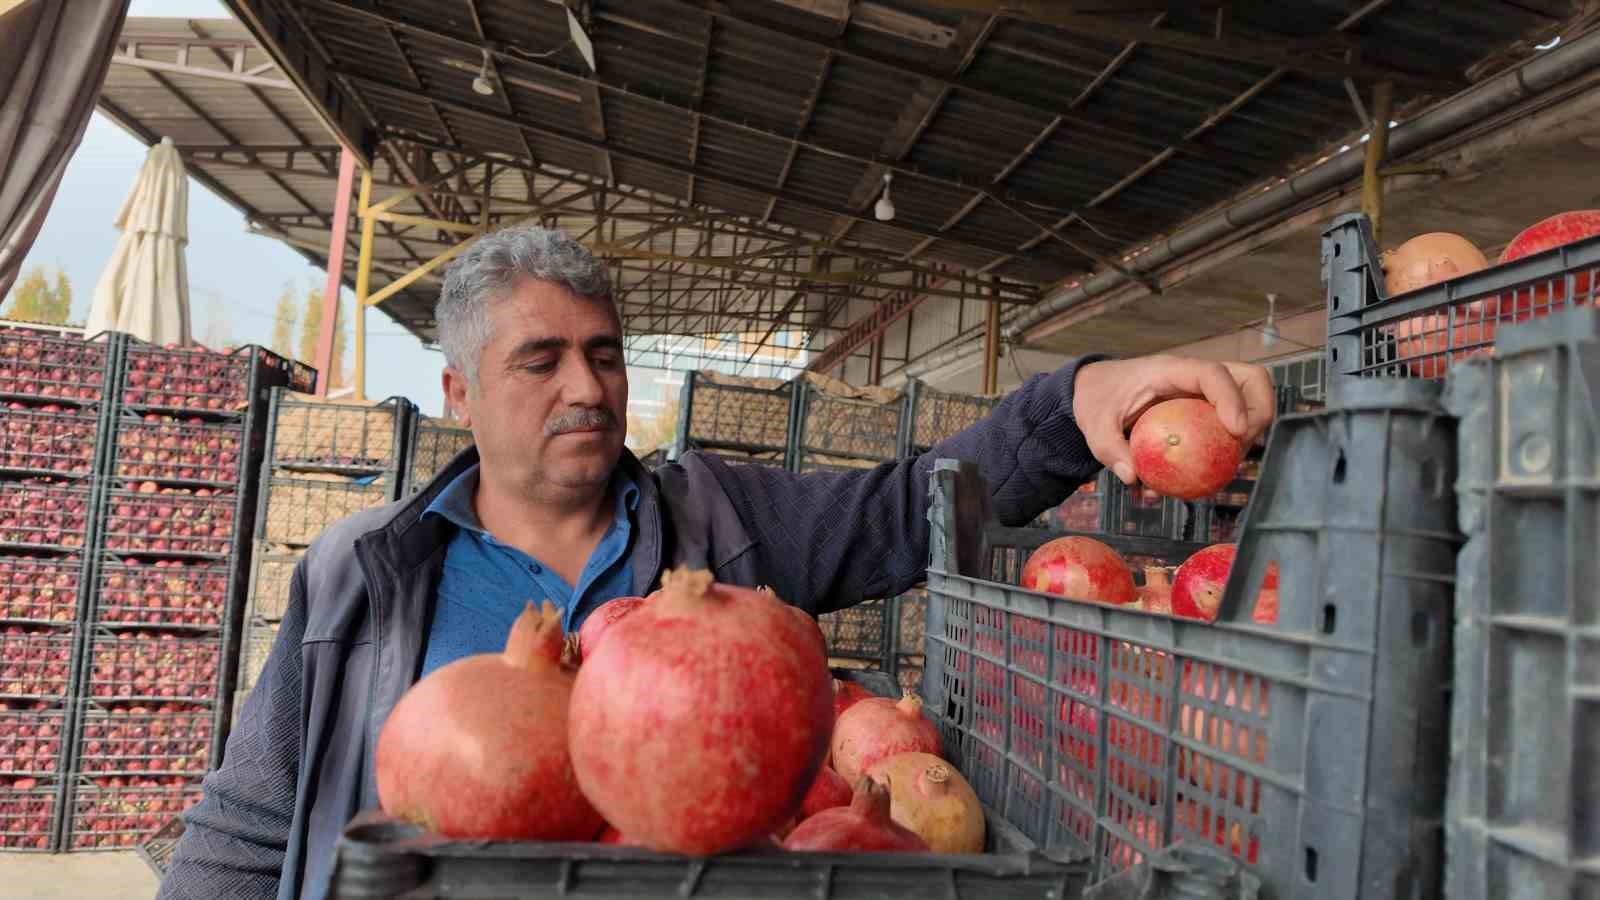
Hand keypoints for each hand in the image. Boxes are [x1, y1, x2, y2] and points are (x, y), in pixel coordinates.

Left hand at [1072, 355, 1275, 485]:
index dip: (1231, 399)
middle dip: (1258, 413)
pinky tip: (1213, 470)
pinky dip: (1234, 443)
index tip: (1235, 432)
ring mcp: (1205, 390)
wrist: (1096, 389)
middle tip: (1238, 447)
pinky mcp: (1207, 407)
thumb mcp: (1094, 426)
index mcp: (1169, 370)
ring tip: (1225, 463)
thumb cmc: (1097, 400)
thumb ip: (1110, 450)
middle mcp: (1195, 376)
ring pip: (1251, 398)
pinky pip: (1234, 420)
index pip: (1212, 373)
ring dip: (1251, 430)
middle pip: (1251, 378)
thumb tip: (1133, 477)